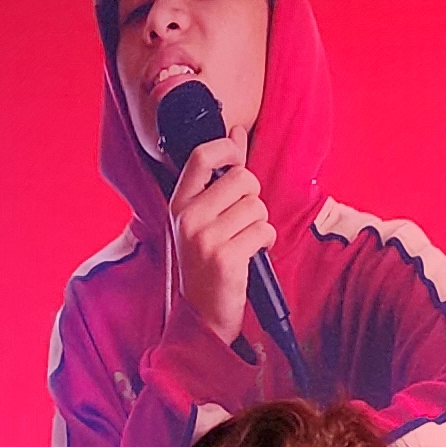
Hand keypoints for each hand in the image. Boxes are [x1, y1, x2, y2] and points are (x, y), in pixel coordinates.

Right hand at [165, 136, 274, 346]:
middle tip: (242, 219)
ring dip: (260, 223)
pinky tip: (251, 254)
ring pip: (257, 206)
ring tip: (244, 240)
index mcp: (179, 203)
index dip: (228, 148)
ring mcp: (205, 238)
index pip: (202, 157)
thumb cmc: (206, 262)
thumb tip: (235, 132)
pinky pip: (264, 231)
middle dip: (253, 197)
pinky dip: (266, 242)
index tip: (238, 156)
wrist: (202, 315)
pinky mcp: (225, 257)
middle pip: (242, 178)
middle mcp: (188, 217)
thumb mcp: (202, 218)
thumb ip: (218, 177)